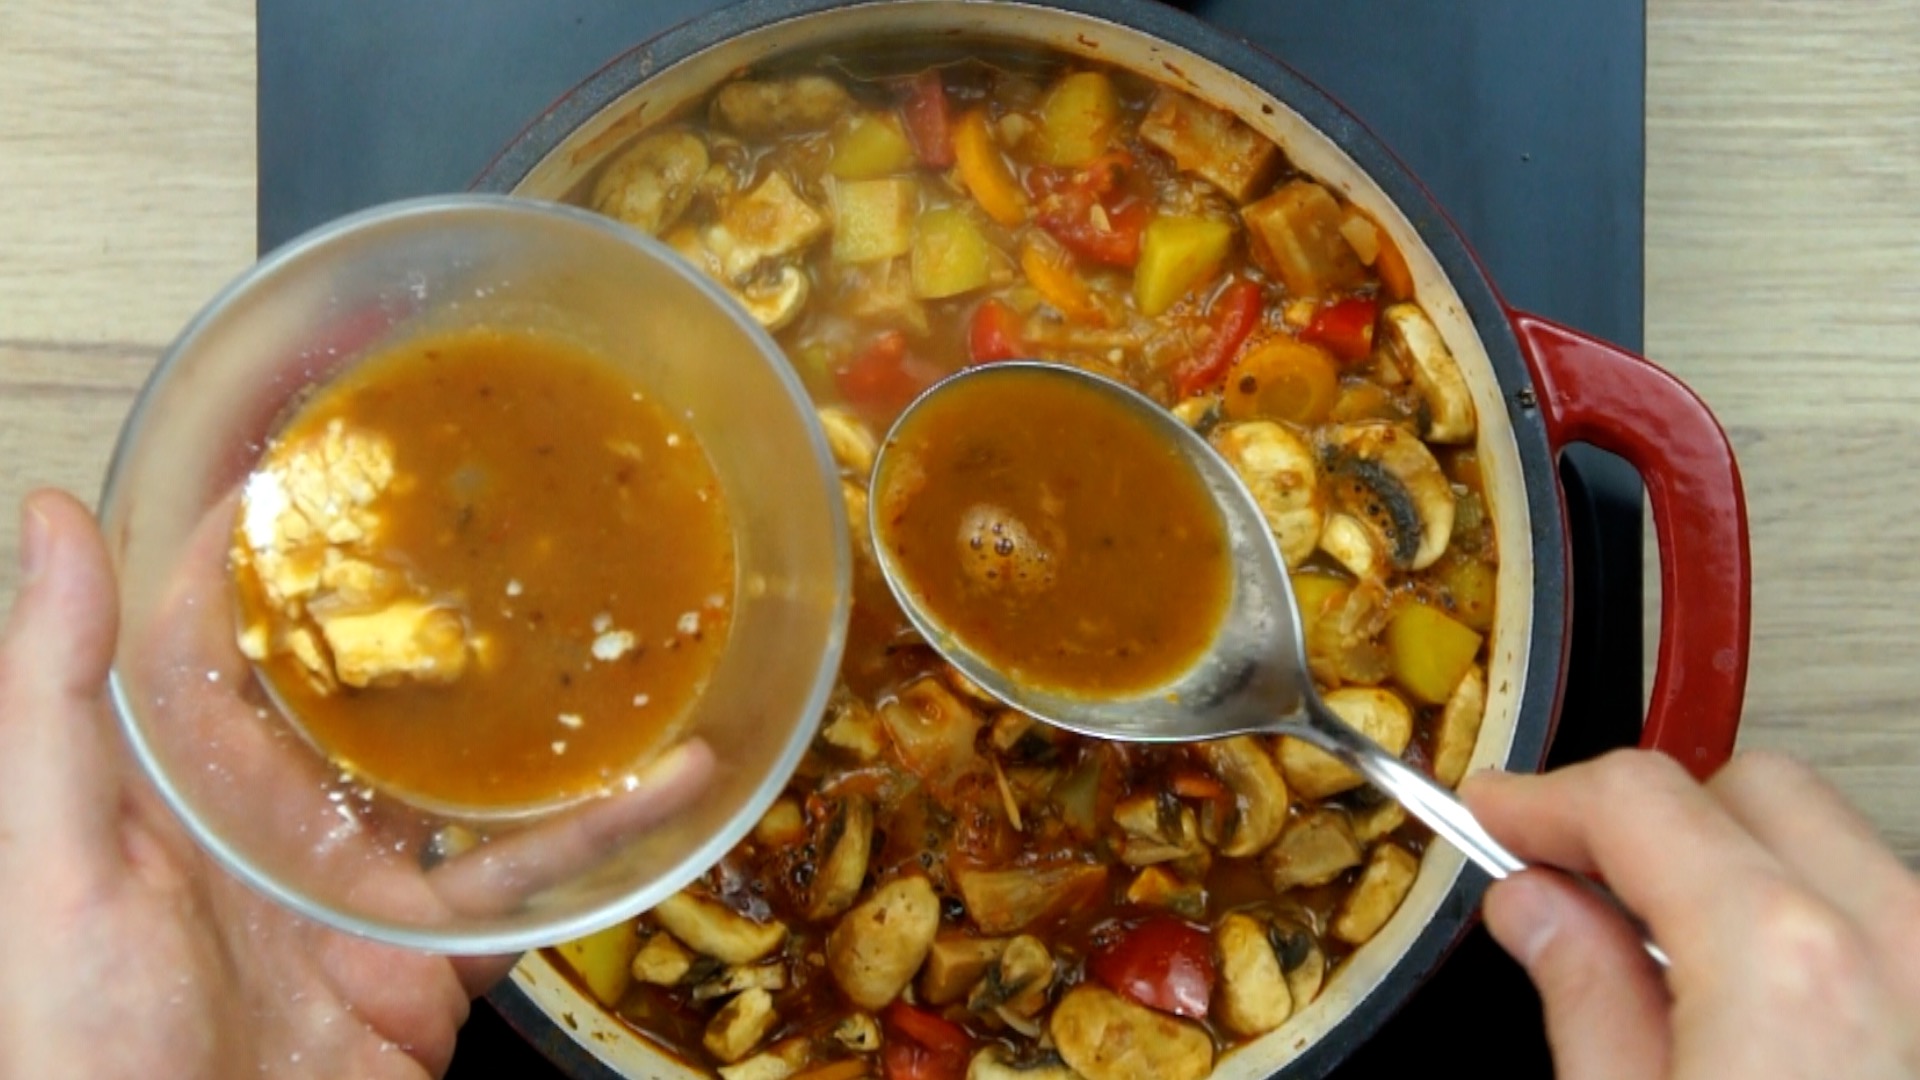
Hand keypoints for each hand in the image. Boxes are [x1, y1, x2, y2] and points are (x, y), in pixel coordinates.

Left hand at [0, 489, 710, 1078]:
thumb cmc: (88, 1040)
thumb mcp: (51, 857)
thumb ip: (54, 697)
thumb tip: (50, 520)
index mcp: (187, 781)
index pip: (223, 624)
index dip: (264, 535)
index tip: (322, 444)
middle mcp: (284, 813)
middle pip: (368, 680)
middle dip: (429, 592)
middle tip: (501, 497)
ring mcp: (369, 879)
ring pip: (475, 768)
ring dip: (548, 704)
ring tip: (622, 619)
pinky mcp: (437, 950)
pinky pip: (534, 878)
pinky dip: (612, 831)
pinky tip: (679, 783)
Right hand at [1463, 750, 1919, 1079]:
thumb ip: (1583, 1003)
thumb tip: (1539, 913)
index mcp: (1785, 964)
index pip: (1638, 799)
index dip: (1544, 797)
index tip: (1496, 812)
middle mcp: (1897, 948)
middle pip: (1754, 789)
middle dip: (1653, 820)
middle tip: (1566, 874)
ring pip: (1832, 850)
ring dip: (1737, 871)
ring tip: (1657, 950)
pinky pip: (1882, 925)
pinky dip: (1809, 931)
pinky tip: (1747, 1002)